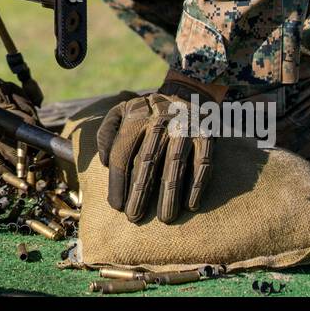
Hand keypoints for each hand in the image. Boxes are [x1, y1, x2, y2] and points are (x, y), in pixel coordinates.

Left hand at [95, 83, 217, 223]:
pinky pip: (202, 163)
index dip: (117, 182)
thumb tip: (104, 162)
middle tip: (134, 217)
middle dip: (140, 192)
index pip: (122, 153)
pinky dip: (197, 184)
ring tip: (165, 218)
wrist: (186, 92)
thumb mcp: (121, 112)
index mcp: (135, 116)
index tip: (116, 206)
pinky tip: (191, 204)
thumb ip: (106, 134)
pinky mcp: (206, 136)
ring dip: (170, 193)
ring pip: (175, 164)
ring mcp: (184, 128)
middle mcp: (160, 121)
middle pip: (147, 161)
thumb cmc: (146, 112)